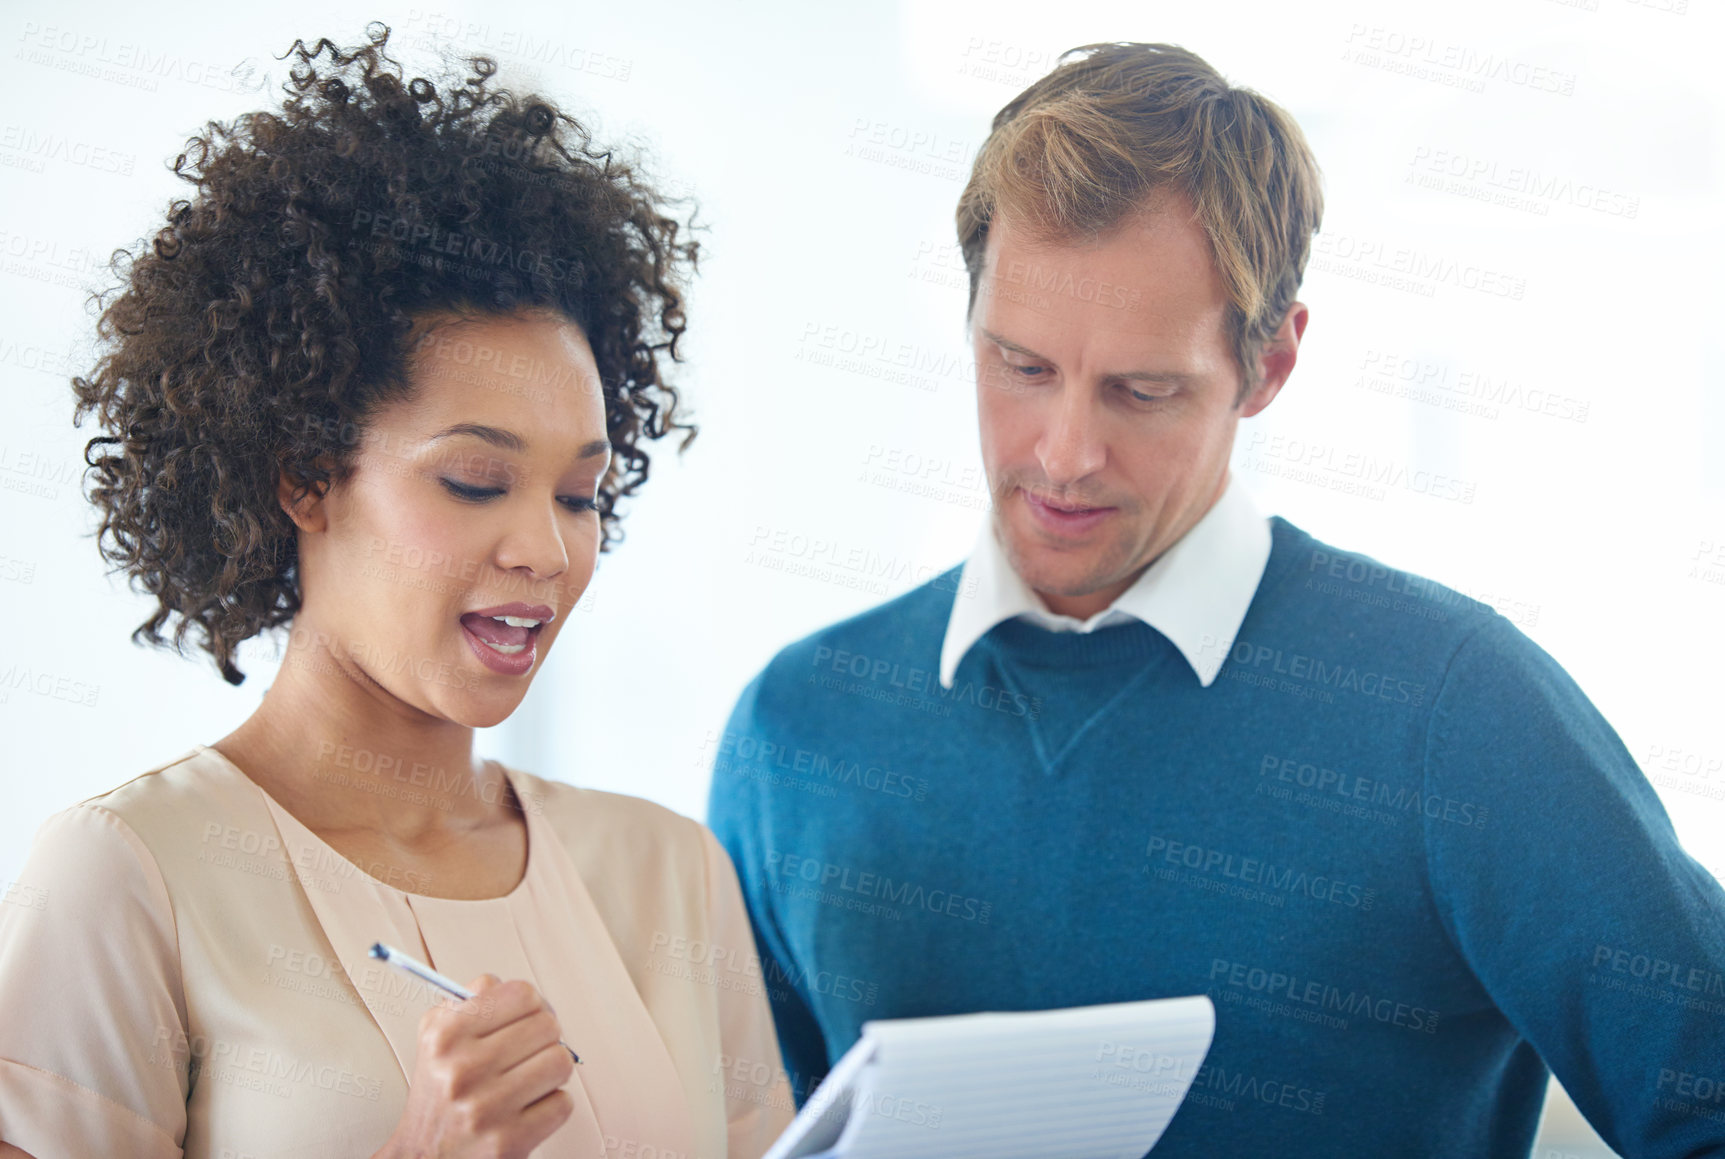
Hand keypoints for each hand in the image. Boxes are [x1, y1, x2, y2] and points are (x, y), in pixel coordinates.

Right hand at [374, 974, 574, 1158]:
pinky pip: (562, 1103)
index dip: (533, 1004)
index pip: (522, 994)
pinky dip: (551, 1105)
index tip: (529, 1017)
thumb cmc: (440, 1093)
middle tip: (531, 1051)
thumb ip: (472, 1000)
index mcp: (446, 1036)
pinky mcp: (508, 1141)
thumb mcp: (436, 1036)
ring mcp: (487, 1108)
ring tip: (531, 1080)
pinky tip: (528, 1108)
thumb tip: (511, 986)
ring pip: (561, 1061)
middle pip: (548, 1025)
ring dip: (552, 1071)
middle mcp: (462, 1070)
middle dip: (545, 1037)